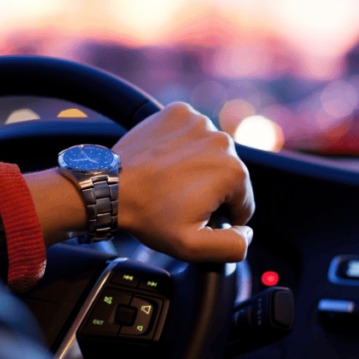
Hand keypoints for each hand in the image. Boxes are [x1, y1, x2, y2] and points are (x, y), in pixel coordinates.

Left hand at [113, 102, 254, 262]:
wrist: (111, 187)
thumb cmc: (148, 215)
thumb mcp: (193, 246)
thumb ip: (232, 246)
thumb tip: (247, 233)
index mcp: (233, 171)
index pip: (243, 202)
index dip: (221, 216)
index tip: (195, 216)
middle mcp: (222, 140)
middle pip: (228, 175)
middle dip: (210, 190)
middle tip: (179, 200)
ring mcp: (199, 122)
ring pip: (210, 153)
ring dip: (198, 167)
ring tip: (170, 181)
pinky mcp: (179, 112)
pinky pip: (191, 133)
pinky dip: (183, 146)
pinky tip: (166, 161)